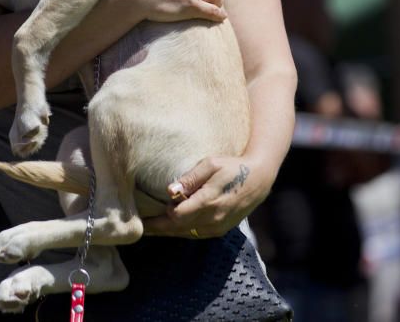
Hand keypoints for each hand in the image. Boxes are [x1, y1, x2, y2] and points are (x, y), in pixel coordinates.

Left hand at [142, 155, 271, 238]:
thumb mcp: (211, 164)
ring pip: (185, 233)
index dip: (161, 214)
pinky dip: (181, 231)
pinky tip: (170, 228)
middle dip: (158, 228)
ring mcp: (217, 227)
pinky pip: (195, 234)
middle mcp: (212, 218)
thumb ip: (190, 178)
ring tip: (150, 229)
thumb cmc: (232, 167)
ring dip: (168, 232)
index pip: (176, 215)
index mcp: (208, 202)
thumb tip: (170, 190)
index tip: (147, 210)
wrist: (259, 180)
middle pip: (177, 228)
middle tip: (140, 227)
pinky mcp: (220, 230)